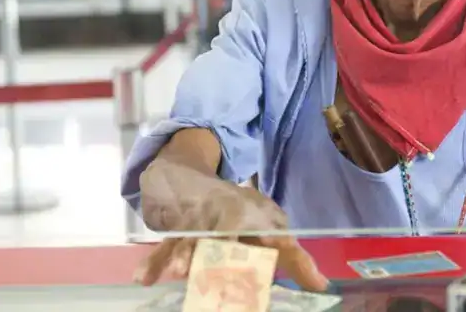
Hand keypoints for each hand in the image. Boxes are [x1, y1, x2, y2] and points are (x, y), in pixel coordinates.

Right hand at [134, 162, 328, 291]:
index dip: (257, 247)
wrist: (197, 181)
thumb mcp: (271, 227)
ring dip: (181, 256)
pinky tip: (142, 278)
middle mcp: (218, 220)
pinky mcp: (174, 236)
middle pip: (216, 242)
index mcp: (246, 217)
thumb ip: (295, 258)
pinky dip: (152, 263)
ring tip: (177, 271)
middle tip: (212, 271)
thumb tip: (323, 284)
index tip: (263, 261)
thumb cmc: (241, 213)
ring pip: (187, 244)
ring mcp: (193, 227)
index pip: (253, 235)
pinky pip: (163, 250)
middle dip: (214, 257)